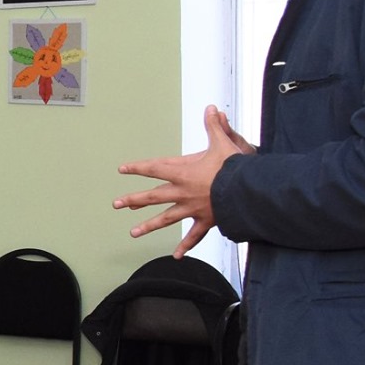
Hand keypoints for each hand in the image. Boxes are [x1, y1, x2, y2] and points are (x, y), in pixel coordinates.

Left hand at [115, 105, 253, 256]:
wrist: (248, 191)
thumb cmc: (234, 167)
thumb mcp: (223, 143)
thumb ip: (215, 126)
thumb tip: (213, 108)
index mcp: (183, 172)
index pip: (154, 168)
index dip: (137, 167)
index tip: (122, 169)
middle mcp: (183, 192)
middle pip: (152, 197)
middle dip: (133, 199)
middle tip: (116, 204)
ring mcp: (193, 208)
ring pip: (166, 219)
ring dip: (148, 225)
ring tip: (133, 233)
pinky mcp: (206, 221)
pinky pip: (194, 236)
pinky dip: (186, 246)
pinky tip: (177, 256)